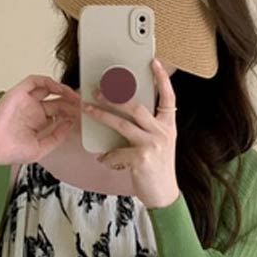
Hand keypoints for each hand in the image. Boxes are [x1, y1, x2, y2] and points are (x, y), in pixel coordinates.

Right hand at [0, 74, 81, 167]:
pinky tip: (60, 89)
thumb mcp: (40, 148)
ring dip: (62, 90)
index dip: (71, 114)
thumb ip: (56, 137)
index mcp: (37, 124)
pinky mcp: (18, 93)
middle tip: (83, 105)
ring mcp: (26, 101)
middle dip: (71, 103)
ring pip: (48, 89)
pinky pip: (35, 81)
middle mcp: (32, 111)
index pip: (59, 114)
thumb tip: (69, 125)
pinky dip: (48, 82)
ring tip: (74, 96)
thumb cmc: (10, 151)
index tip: (83, 117)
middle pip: (56, 102)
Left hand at [82, 58, 179, 208]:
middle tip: (98, 90)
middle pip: (136, 106)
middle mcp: (162, 132)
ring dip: (101, 115)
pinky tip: (104, 159)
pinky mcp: (141, 159)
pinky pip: (116, 151)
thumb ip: (148, 128)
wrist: (164, 194)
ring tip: (88, 109)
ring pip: (122, 124)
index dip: (162, 78)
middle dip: (115, 96)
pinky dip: (107, 156)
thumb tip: (125, 112)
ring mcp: (152, 145)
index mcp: (168, 125)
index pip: (168, 97)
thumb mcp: (159, 143)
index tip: (154, 62)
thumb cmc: (158, 168)